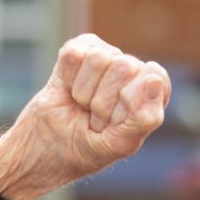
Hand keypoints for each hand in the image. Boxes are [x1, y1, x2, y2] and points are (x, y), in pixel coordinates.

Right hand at [0, 33, 170, 199]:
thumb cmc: (86, 149)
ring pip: (99, 59)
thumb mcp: (119, 144)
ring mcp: (105, 57)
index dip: (130, 103)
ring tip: (82, 108)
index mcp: (151, 94)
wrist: (44, 148)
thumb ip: (144, 117)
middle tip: (95, 119)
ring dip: (84, 93)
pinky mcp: (78, 49)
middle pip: (125, 66)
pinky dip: (67, 79)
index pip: (154, 78)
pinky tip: (68, 91)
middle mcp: (132, 72)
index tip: (116, 124)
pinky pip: (75, 54)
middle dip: (104, 102)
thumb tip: (155, 79)